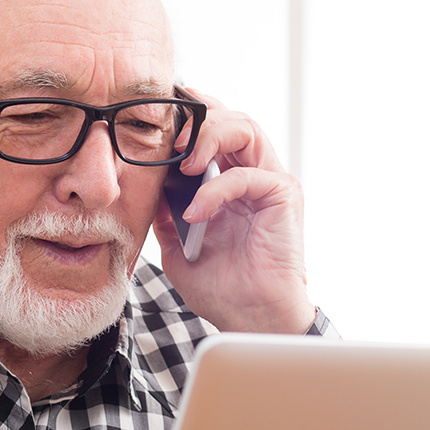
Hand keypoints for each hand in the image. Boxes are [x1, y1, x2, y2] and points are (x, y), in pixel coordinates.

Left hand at [151, 89, 314, 333]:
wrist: (249, 318)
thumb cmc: (222, 288)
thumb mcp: (177, 245)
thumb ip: (164, 212)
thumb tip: (145, 184)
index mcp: (231, 182)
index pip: (217, 130)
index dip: (195, 113)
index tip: (166, 111)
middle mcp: (255, 175)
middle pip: (233, 119)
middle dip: (200, 121)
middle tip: (174, 141)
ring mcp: (271, 183)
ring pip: (246, 129)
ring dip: (210, 139)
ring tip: (184, 165)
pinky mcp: (283, 195)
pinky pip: (247, 175)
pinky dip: (216, 189)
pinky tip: (197, 211)